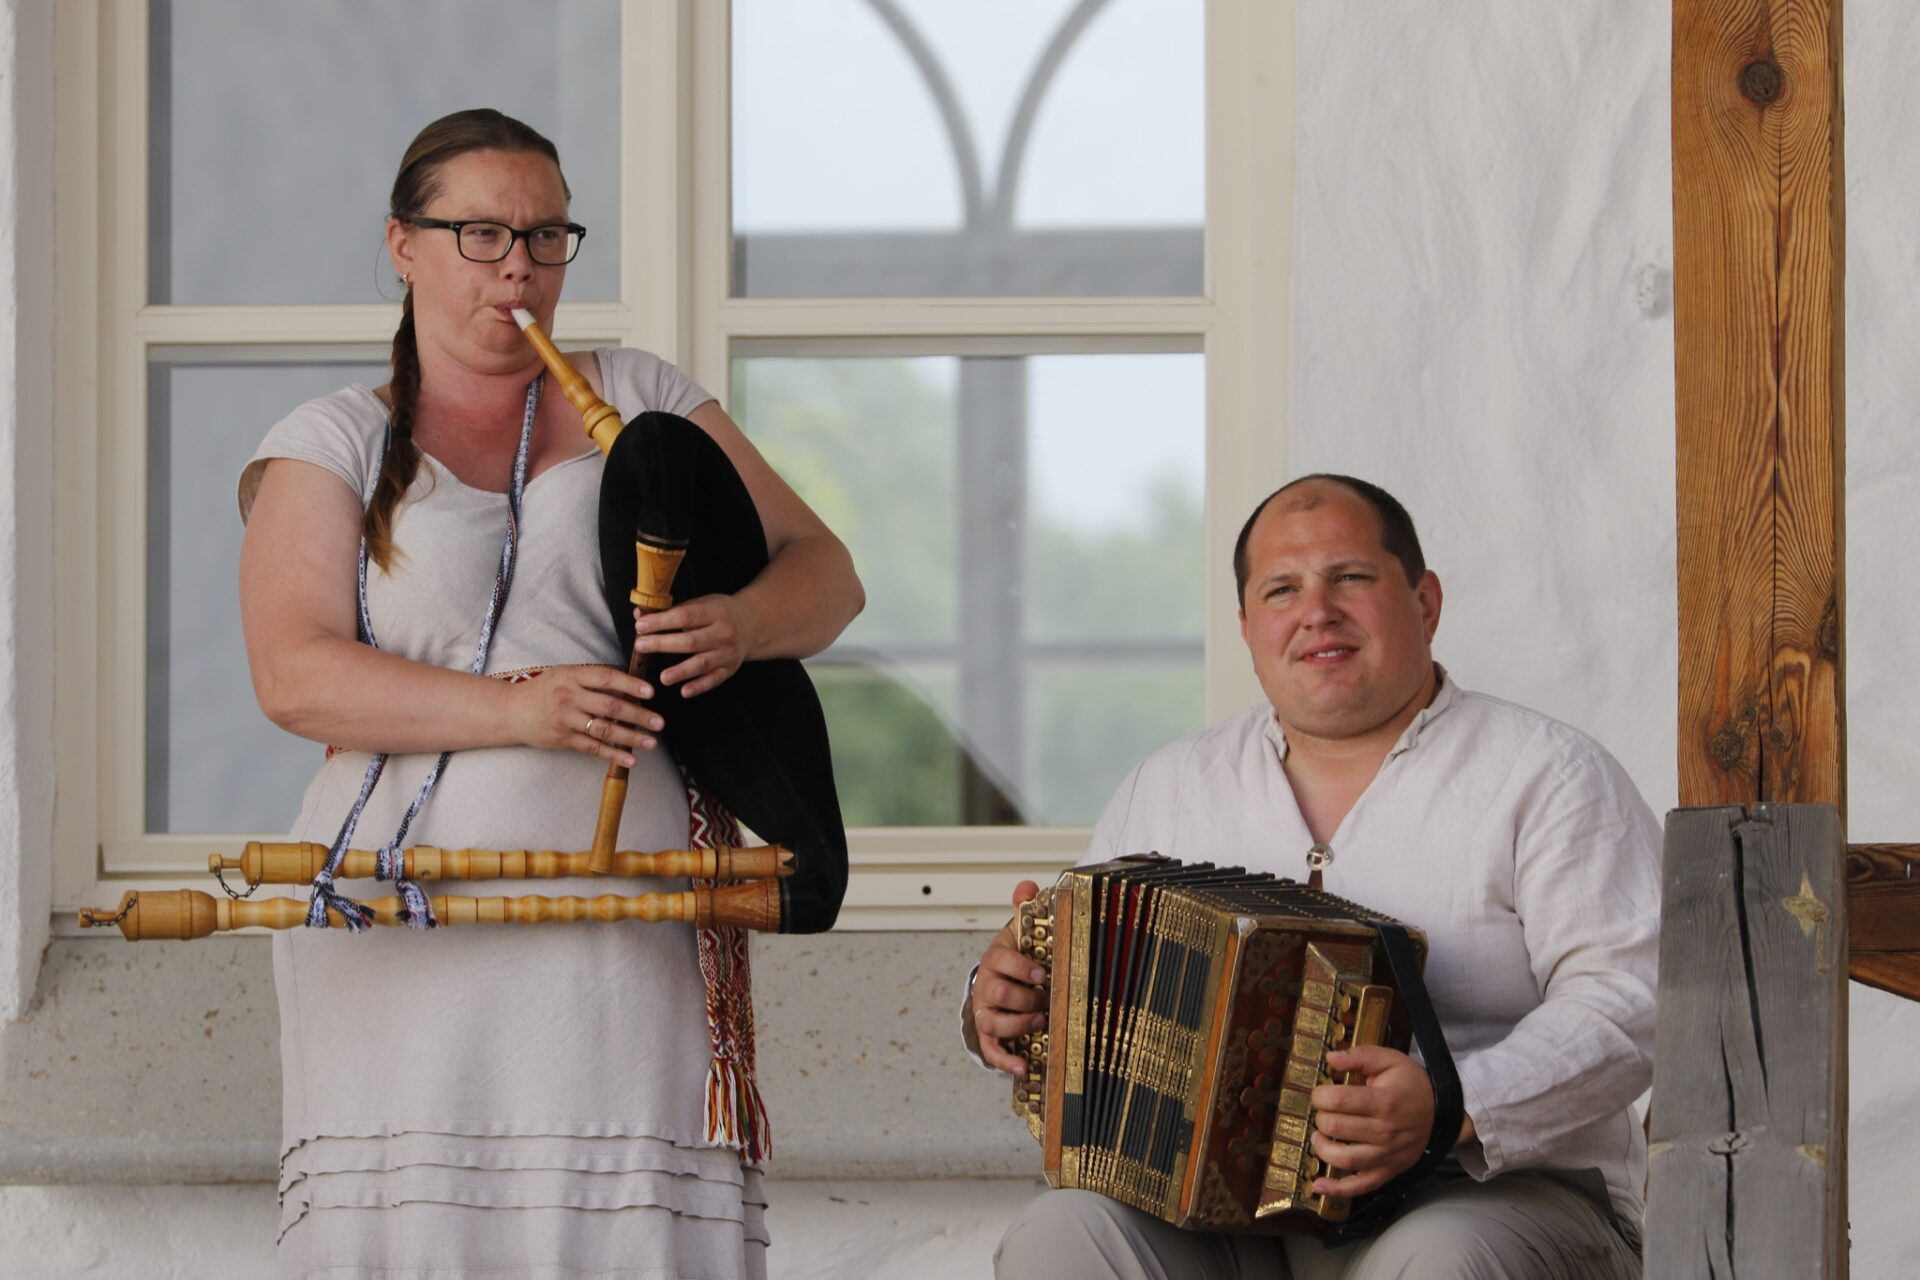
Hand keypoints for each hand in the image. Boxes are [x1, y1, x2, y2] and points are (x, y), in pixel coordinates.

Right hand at [506, 664, 663, 765]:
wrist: (512, 711)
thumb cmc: (544, 690)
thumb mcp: (565, 675)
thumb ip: (593, 679)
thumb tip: (630, 685)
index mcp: (572, 676)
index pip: (606, 677)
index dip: (630, 684)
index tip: (651, 692)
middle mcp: (569, 697)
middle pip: (610, 706)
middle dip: (638, 715)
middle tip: (659, 722)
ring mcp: (566, 720)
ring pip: (604, 729)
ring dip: (631, 737)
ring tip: (651, 742)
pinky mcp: (564, 739)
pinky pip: (593, 748)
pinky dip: (613, 754)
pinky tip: (631, 759)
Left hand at [632, 594, 760, 696]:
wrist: (752, 624)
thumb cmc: (719, 613)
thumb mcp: (701, 604)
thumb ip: (671, 611)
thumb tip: (639, 616)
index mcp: (715, 611)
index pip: (685, 616)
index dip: (662, 622)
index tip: (641, 626)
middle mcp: (724, 632)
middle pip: (691, 641)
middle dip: (664, 644)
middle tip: (641, 646)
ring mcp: (728, 652)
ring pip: (702, 663)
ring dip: (682, 671)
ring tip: (663, 677)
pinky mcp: (730, 669)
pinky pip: (714, 680)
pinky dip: (699, 687)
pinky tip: (684, 692)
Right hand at [966, 881, 1047, 1076]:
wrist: (1002, 982)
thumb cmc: (1017, 958)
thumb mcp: (1021, 934)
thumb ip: (1024, 909)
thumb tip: (1027, 885)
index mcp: (995, 958)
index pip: (1000, 959)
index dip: (1021, 967)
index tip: (1041, 973)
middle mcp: (986, 985)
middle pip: (997, 993)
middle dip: (1025, 998)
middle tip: (1046, 999)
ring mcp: (985, 1011)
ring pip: (992, 1022)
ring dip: (1017, 1025)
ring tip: (1039, 1022)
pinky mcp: (989, 1035)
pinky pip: (991, 1051)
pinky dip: (1006, 1061)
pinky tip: (1024, 1067)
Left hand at [1307, 1045, 1435, 1196]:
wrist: (1444, 1112)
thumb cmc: (1413, 1085)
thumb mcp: (1391, 1060)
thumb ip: (1360, 1056)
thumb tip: (1331, 1057)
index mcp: (1384, 1102)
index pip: (1338, 1101)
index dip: (1320, 1095)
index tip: (1321, 1093)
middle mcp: (1385, 1131)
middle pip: (1336, 1128)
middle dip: (1320, 1117)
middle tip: (1324, 1111)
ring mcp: (1387, 1155)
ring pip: (1344, 1159)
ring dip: (1322, 1148)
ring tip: (1319, 1136)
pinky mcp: (1389, 1171)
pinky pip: (1361, 1186)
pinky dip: (1337, 1189)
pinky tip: (1319, 1184)